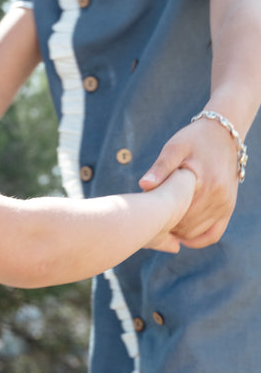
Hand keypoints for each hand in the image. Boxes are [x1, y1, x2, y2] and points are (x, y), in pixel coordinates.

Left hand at [139, 116, 239, 247]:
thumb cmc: (194, 139)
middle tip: (150, 222)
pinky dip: (197, 239)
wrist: (223, 132)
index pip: (176, 216)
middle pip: (185, 228)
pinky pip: (213, 234)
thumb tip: (144, 185)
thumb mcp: (175, 148)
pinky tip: (181, 236)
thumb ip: (160, 167)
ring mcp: (225, 204)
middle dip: (166, 228)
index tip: (146, 216)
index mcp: (205, 184)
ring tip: (163, 224)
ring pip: (195, 233)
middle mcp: (218, 197)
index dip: (158, 221)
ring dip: (178, 234)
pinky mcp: (228, 207)